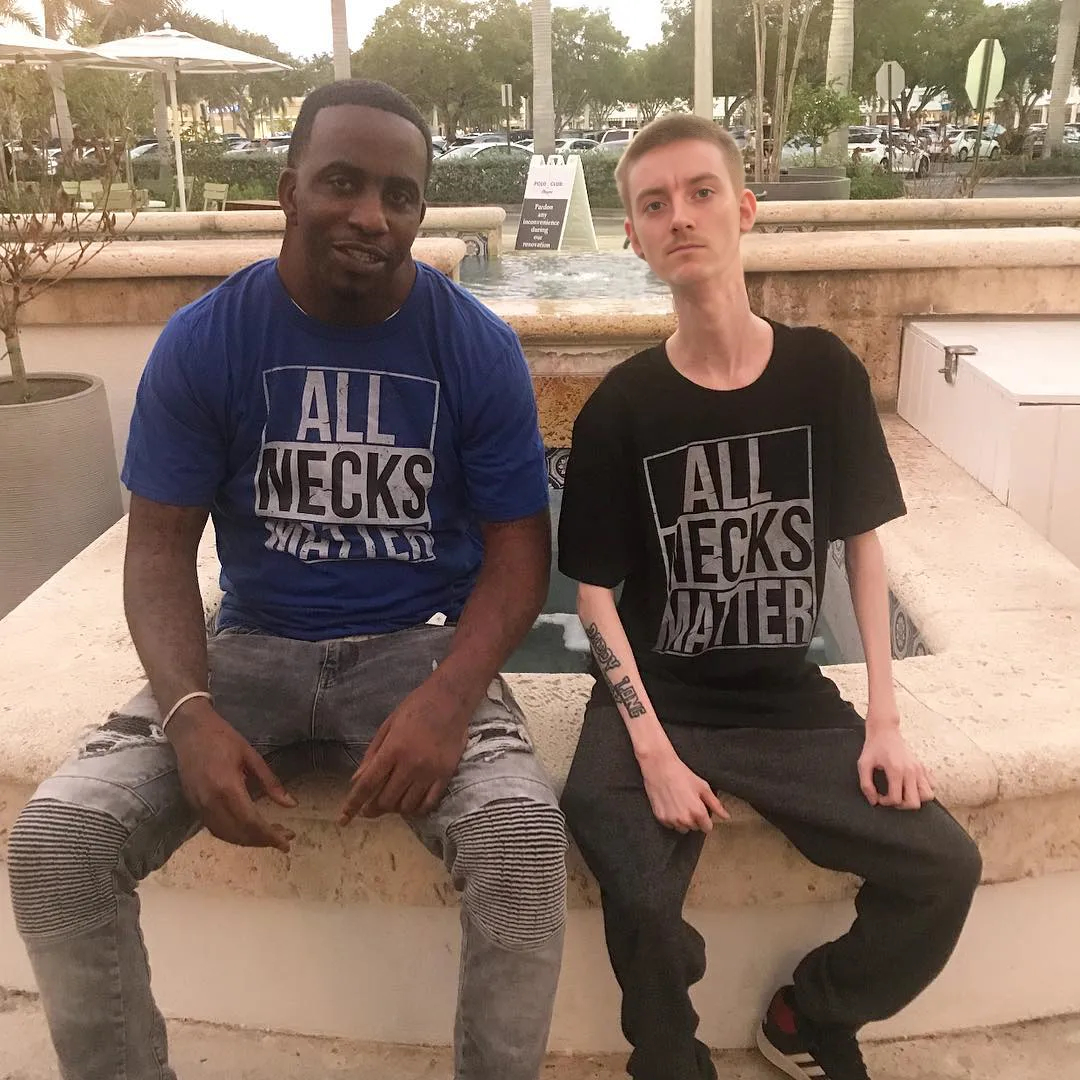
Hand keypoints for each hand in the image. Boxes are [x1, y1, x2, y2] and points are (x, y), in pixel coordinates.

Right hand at [167, 700, 296, 851]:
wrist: (189, 730)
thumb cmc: (223, 738)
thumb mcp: (252, 756)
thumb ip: (271, 783)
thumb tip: (291, 805)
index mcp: (227, 787)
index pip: (251, 822)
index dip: (270, 836)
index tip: (287, 842)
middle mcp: (211, 802)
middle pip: (239, 833)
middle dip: (263, 841)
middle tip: (284, 839)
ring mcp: (199, 806)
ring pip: (225, 835)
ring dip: (248, 841)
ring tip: (269, 837)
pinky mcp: (192, 806)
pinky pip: (214, 828)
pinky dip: (232, 835)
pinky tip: (247, 831)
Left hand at [339, 675, 469, 824]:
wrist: (450, 699)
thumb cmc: (415, 708)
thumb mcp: (387, 726)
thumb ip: (371, 755)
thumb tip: (356, 781)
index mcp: (393, 749)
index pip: (368, 785)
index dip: (353, 805)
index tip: (343, 820)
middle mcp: (411, 764)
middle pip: (386, 800)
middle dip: (373, 808)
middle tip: (369, 808)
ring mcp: (430, 771)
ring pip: (407, 806)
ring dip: (395, 809)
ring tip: (391, 802)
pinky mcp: (446, 775)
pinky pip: (429, 803)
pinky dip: (417, 809)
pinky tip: (411, 804)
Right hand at [639, 745, 728, 833]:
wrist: (659, 768)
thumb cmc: (682, 774)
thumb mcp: (703, 787)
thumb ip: (715, 804)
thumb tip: (725, 816)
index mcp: (698, 812)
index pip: (707, 828)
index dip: (706, 819)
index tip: (702, 811)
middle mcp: (685, 819)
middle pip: (695, 828)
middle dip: (694, 819)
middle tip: (690, 803)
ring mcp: (672, 820)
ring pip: (682, 828)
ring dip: (683, 820)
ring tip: (680, 804)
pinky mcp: (661, 818)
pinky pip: (670, 824)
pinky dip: (672, 818)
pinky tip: (671, 805)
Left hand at [858, 718, 934, 809]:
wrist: (885, 730)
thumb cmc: (873, 747)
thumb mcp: (863, 764)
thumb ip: (866, 784)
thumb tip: (873, 802)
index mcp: (896, 770)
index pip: (896, 799)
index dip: (885, 802)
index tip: (879, 796)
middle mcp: (911, 771)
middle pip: (914, 802)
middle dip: (901, 805)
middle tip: (891, 797)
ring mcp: (919, 769)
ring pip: (928, 796)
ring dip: (915, 799)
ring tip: (903, 793)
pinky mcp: (923, 767)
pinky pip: (932, 786)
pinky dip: (923, 790)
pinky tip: (910, 786)